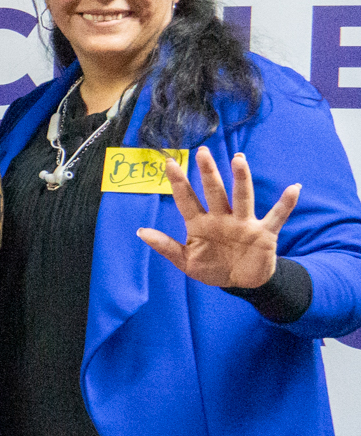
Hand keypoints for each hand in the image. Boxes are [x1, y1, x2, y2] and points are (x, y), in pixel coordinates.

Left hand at [137, 146, 298, 289]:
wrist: (241, 283)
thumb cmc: (212, 268)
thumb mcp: (185, 261)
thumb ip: (165, 246)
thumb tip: (140, 231)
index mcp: (200, 223)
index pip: (186, 199)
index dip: (178, 182)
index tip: (168, 162)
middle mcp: (221, 218)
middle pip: (214, 191)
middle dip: (208, 173)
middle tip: (202, 152)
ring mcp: (243, 223)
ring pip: (242, 197)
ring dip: (241, 179)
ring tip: (238, 160)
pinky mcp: (264, 233)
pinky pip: (277, 216)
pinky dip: (286, 203)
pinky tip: (294, 188)